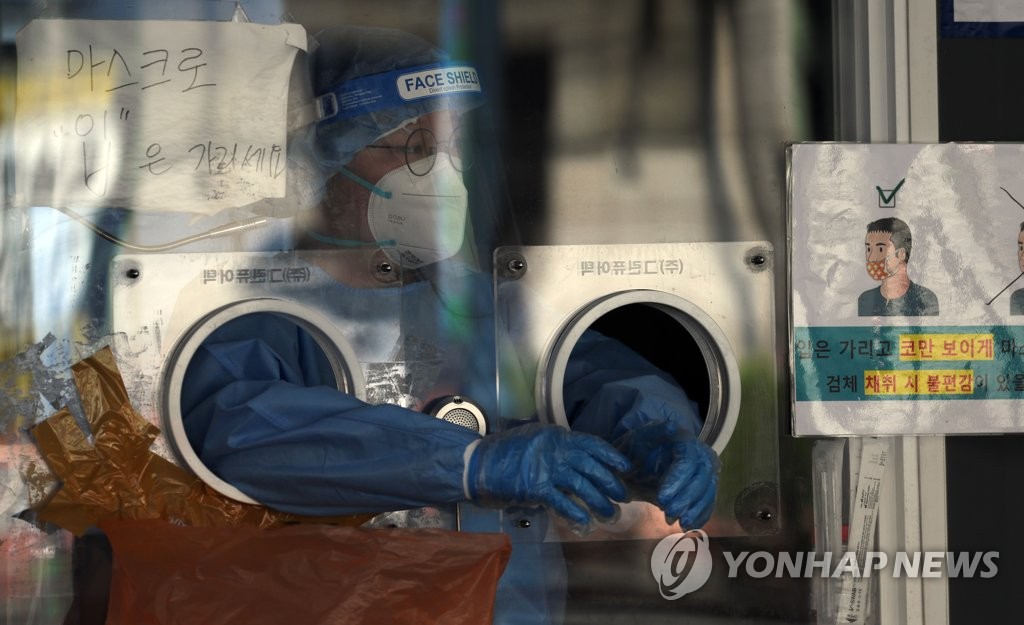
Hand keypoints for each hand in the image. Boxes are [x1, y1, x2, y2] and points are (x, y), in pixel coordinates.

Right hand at [465, 424, 630, 526]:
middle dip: (610, 483)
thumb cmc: (506, 454)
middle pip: (592, 467)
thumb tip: (580, 461)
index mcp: (557, 435)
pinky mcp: (536, 487)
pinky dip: (576, 514)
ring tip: (610, 514)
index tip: (625, 468)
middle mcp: (555, 449)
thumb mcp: (535, 440)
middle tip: (622, 496)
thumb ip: (556, 448)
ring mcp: (546, 468)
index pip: (592, 444)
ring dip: (599, 502)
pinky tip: (585, 522)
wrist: (478, 464)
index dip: (612, 457)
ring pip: (583, 486)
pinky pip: (563, 502)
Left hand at [613, 420, 718, 528]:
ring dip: (695, 509)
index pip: (688, 460)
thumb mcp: (639, 437)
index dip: (678, 481)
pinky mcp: (707, 486)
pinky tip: (689, 525)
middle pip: (702, 477)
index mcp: (685, 439)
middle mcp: (701, 453)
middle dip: (686, 499)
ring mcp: (706, 470)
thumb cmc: (637, 449)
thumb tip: (671, 426)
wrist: (640, 460)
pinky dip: (701, 515)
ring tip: (680, 523)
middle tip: (668, 514)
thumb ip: (654, 433)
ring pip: (709, 490)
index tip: (662, 499)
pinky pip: (710, 501)